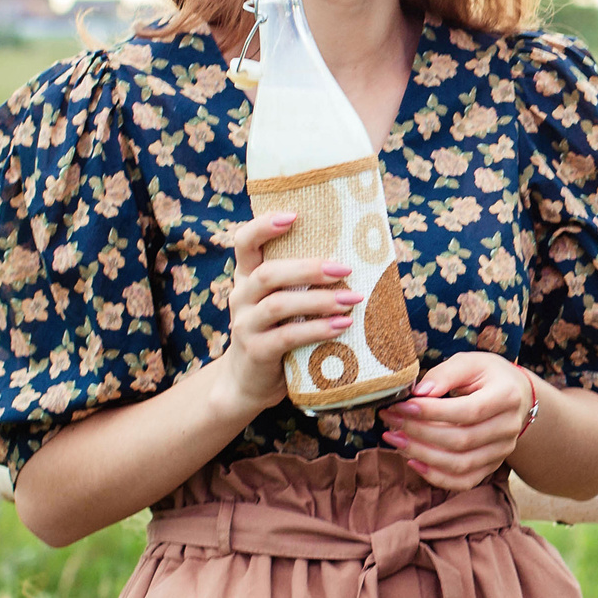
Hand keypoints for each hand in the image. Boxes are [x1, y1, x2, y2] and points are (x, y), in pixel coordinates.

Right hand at [220, 212, 362, 414]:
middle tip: (345, 269)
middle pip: (269, 273)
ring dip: (320, 300)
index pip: (244, 242)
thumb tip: (356, 258)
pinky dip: (317, 329)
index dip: (264, 225)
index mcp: (247, 277)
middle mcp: (241, 296)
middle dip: (309, 268)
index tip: (294, 215)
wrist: (248, 383)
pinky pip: (287, 336)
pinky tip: (342, 325)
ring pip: (278, 304)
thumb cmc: (277, 332)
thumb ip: (301, 282)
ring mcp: (245, 325)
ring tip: (352, 300)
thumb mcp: (282, 303)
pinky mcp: (256, 351)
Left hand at [380, 352, 537, 491]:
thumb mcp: (470, 362)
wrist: (516, 395)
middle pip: (461, 440)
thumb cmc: (487, 375)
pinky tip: (413, 462)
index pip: (467, 411)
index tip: (403, 405)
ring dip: (422, 455)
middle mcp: (509, 428)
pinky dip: (436, 477)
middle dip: (420, 433)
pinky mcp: (492, 466)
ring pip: (460, 464)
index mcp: (507, 397)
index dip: (433, 412)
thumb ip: (445, 374)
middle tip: (391, 420)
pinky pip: (464, 481)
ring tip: (394, 439)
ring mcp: (502, 451)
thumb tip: (419, 393)